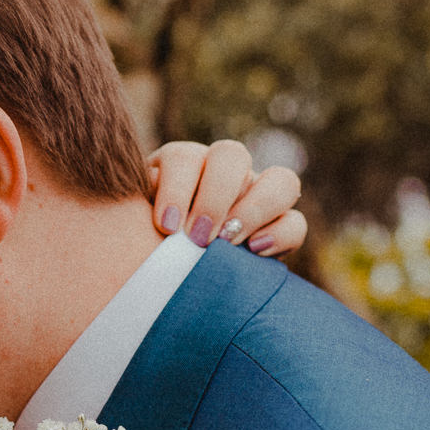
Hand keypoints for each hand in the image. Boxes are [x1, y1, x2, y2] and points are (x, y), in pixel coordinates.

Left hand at [146, 139, 308, 258]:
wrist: (165, 273)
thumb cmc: (144, 246)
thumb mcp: (135, 226)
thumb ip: (139, 214)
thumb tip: (160, 221)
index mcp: (184, 165)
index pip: (184, 157)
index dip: (177, 187)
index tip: (165, 226)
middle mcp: (224, 172)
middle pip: (232, 155)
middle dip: (216, 196)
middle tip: (199, 237)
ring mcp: (257, 195)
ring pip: (280, 180)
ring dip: (255, 208)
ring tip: (230, 243)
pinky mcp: (279, 226)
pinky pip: (295, 222)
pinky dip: (280, 235)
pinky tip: (254, 253)